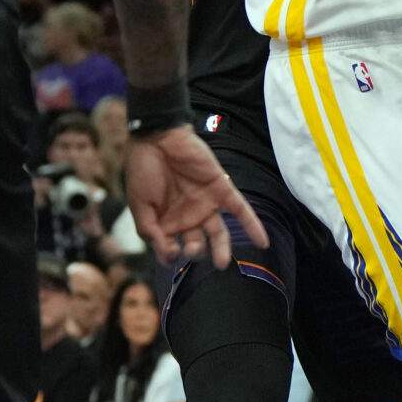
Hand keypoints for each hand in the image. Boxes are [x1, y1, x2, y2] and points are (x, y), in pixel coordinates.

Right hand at [125, 125, 267, 266]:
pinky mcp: (221, 189)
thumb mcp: (139, 204)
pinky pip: (241, 210)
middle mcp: (187, 216)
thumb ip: (149, 230)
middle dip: (196, 251)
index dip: (170, 254)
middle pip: (197, 243)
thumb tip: (166, 255)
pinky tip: (262, 243)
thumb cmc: (143, 170)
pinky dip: (253, 226)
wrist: (157, 138)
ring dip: (223, 249)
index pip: (171, 247)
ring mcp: (205, 204)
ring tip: (222, 264)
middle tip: (193, 251)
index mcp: (166, 221)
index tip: (169, 252)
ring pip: (219, 233)